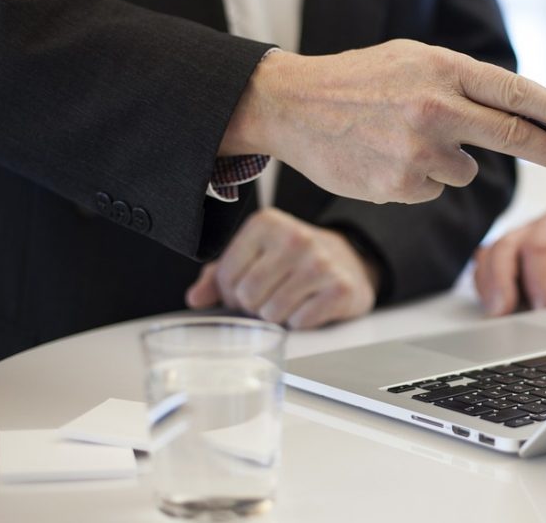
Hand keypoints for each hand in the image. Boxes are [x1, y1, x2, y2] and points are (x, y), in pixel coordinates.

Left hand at [185, 208, 378, 328]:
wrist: (349, 261)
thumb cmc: (293, 260)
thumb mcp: (255, 255)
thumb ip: (219, 274)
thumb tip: (195, 298)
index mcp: (266, 223)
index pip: (226, 276)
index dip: (231, 292)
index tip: (246, 288)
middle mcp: (295, 238)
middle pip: (248, 296)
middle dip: (254, 306)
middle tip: (269, 297)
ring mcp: (321, 263)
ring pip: (272, 313)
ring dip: (276, 316)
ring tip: (289, 300)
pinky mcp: (341, 288)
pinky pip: (300, 322)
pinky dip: (300, 322)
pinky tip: (309, 305)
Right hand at [221, 40, 545, 203]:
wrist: (292, 105)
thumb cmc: (360, 80)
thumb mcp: (414, 59)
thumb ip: (464, 83)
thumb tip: (521, 114)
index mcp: (443, 69)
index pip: (516, 93)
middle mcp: (436, 108)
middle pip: (516, 137)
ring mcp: (418, 150)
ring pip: (467, 170)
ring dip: (450, 160)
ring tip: (403, 137)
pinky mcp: (400, 185)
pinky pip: (434, 188)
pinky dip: (420, 178)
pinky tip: (386, 156)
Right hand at [474, 209, 545, 315]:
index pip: (537, 247)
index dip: (536, 279)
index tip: (543, 307)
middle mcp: (532, 228)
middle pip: (504, 248)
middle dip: (500, 281)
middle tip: (501, 312)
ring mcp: (517, 243)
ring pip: (489, 257)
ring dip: (489, 286)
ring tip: (495, 313)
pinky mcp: (509, 260)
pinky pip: (486, 268)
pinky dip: (486, 287)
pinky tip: (494, 306)